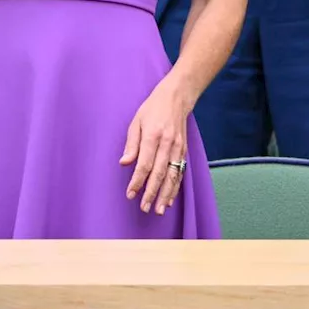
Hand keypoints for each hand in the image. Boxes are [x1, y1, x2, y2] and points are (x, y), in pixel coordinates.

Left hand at [120, 78, 192, 215]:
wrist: (176, 98)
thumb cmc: (152, 109)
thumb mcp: (136, 121)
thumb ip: (131, 144)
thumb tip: (124, 163)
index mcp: (152, 135)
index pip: (145, 164)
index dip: (137, 181)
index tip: (130, 194)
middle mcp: (167, 144)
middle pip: (159, 173)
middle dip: (151, 192)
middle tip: (144, 208)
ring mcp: (178, 148)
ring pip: (172, 176)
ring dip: (165, 195)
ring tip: (158, 209)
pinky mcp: (184, 151)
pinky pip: (180, 173)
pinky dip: (175, 187)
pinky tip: (169, 199)